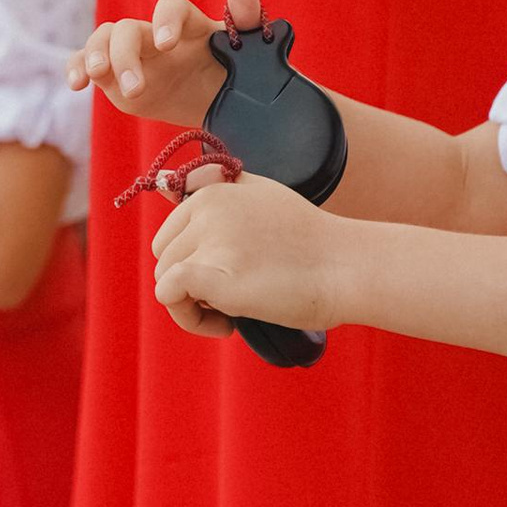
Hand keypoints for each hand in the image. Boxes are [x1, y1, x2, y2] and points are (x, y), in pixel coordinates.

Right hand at [70, 0, 262, 123]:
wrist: (220, 99)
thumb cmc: (236, 67)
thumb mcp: (249, 46)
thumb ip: (247, 19)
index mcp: (186, 23)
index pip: (170, 6)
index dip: (165, 20)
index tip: (168, 45)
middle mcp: (153, 33)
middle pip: (126, 29)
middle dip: (124, 55)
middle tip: (135, 87)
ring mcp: (130, 53)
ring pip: (101, 41)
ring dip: (94, 57)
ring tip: (97, 78)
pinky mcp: (114, 75)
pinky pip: (85, 64)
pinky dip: (75, 68)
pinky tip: (77, 84)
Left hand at [152, 165, 339, 338]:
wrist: (347, 267)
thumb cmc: (311, 240)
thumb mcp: (262, 193)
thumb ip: (215, 185)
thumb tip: (159, 182)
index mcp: (214, 193)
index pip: (172, 234)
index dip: (193, 260)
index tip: (226, 274)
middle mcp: (207, 211)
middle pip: (164, 259)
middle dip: (191, 284)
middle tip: (233, 298)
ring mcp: (211, 242)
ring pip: (164, 282)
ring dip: (194, 306)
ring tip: (235, 313)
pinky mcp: (214, 275)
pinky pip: (168, 295)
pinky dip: (191, 319)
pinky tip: (228, 324)